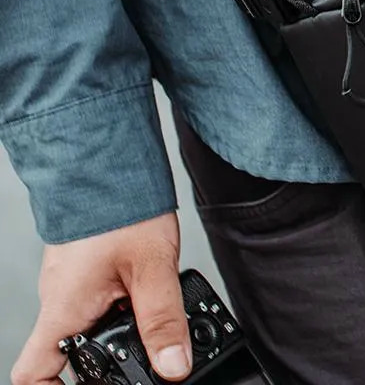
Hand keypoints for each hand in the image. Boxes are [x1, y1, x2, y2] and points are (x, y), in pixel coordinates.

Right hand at [12, 213, 190, 384]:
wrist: (113, 160)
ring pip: (90, 320)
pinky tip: (151, 290)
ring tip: (155, 317)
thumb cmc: (121, 205)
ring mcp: (73, 280)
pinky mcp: (88, 263)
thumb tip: (173, 366)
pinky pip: (99, 294)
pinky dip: (124, 300)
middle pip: (71, 349)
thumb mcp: (152, 267)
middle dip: (106, 358)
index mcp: (65, 310)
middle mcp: (61, 298)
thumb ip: (163, 319)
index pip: (33, 374)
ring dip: (121, 325)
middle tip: (143, 356)